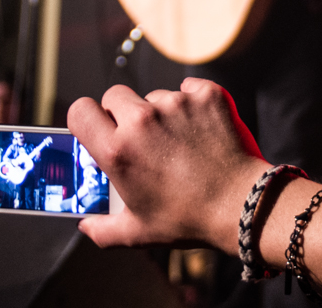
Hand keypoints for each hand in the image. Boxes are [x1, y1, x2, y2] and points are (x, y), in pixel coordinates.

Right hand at [68, 78, 267, 252]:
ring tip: (180, 141)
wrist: (241, 204)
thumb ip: (102, 229)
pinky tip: (201, 126)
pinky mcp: (208, 95)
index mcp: (117, 150)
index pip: (80, 110)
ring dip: (162, 111)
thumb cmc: (188, 220)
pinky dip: (194, 102)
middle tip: (140, 136)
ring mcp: (177, 104)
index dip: (86, 118)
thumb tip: (86, 225)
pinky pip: (190, 87)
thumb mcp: (136, 232)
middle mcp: (143, 121)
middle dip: (122, 112)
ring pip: (156, 95)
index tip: (98, 127)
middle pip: (116, 95)